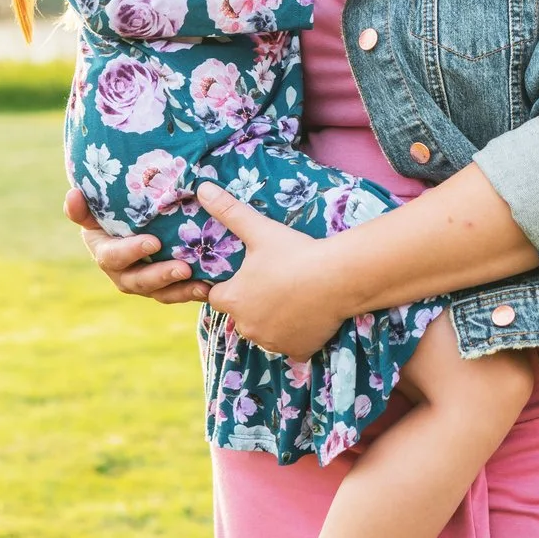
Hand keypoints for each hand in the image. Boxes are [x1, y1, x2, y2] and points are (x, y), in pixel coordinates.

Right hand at [64, 186, 210, 304]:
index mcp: (104, 253)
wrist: (135, 227)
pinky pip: (178, 294)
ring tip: (200, 284)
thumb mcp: (95, 210)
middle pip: (138, 281)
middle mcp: (123, 274)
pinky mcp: (165, 288)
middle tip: (183, 268)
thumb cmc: (112, 215)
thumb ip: (82, 207)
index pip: (113, 257)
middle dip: (161, 276)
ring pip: (160, 293)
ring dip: (180, 290)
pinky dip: (193, 292)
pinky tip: (210, 288)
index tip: (153, 242)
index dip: (131, 252)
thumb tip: (72, 195)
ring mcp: (145, 284)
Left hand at [194, 183, 351, 356]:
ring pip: (265, 331)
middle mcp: (246, 326)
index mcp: (232, 299)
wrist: (338, 278)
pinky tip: (308, 314)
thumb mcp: (259, 230)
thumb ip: (227, 211)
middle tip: (277, 281)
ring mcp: (272, 342)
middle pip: (242, 315)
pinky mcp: (296, 350)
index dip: (232, 285)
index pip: (217, 296)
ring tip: (294, 295)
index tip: (250, 273)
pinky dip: (296, 334)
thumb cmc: (295, 253)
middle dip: (253, 303)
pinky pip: (290, 345)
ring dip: (273, 319)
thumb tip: (201, 187)